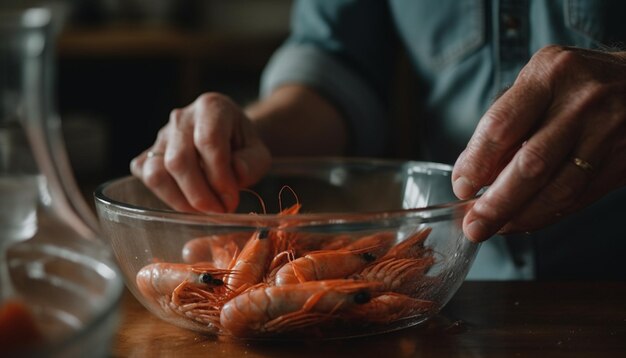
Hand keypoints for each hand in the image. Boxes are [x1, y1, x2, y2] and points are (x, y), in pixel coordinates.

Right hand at [130, 93, 270, 212]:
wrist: (227, 140)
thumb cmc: (243, 147)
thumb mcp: (259, 153)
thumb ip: (252, 163)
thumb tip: (236, 173)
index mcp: (212, 108)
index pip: (209, 141)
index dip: (219, 176)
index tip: (231, 200)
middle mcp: (181, 118)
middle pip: (179, 160)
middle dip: (200, 194)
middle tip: (219, 211)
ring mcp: (160, 136)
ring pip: (157, 173)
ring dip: (181, 200)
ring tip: (205, 211)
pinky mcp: (146, 156)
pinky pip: (148, 180)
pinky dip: (167, 198)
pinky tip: (190, 202)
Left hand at [452, 45, 625, 241]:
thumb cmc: (575, 85)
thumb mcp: (539, 85)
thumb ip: (506, 125)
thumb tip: (470, 174)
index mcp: (548, 74)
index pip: (502, 126)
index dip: (477, 163)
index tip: (461, 187)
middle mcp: (581, 101)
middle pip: (531, 164)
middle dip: (497, 202)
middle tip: (473, 225)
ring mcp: (607, 131)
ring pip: (558, 188)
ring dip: (521, 216)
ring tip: (495, 229)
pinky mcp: (622, 159)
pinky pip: (578, 197)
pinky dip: (546, 214)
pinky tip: (523, 221)